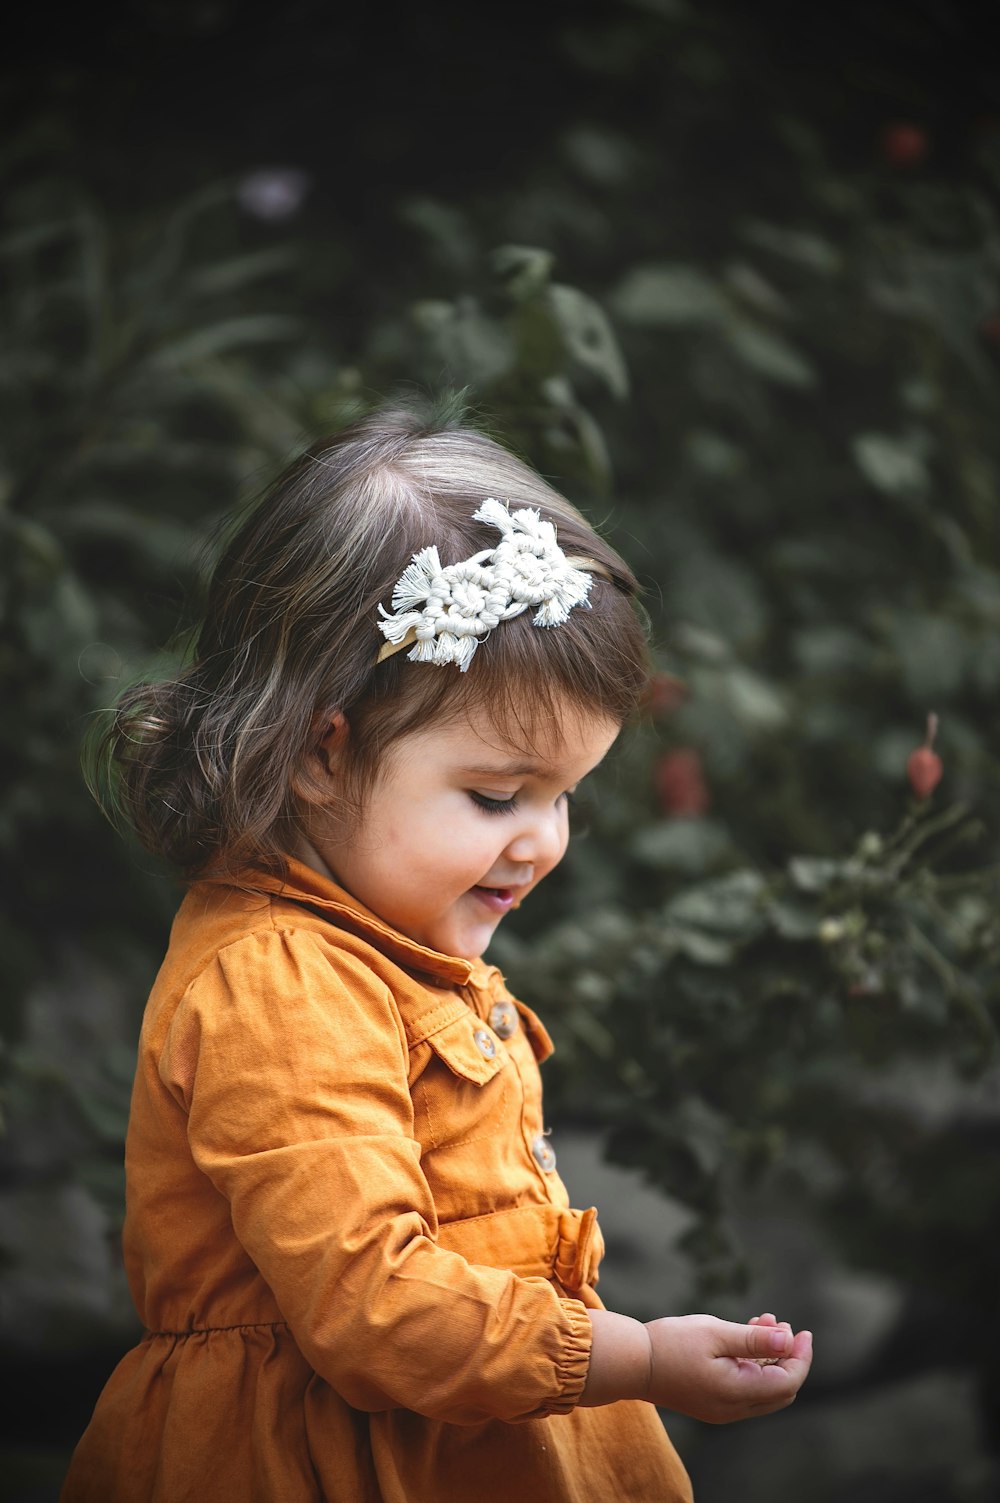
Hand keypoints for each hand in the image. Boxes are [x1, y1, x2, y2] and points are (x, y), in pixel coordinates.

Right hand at [644, 1312, 812, 1423]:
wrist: (632, 1363)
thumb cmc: (671, 1343)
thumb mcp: (715, 1333)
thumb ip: (754, 1339)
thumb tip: (789, 1339)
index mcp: (737, 1393)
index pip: (787, 1381)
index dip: (800, 1357)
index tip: (802, 1331)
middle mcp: (733, 1409)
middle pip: (780, 1390)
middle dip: (787, 1356)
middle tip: (783, 1325)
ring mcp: (722, 1410)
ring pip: (762, 1388)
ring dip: (769, 1357)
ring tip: (764, 1322)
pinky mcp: (711, 1403)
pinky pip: (744, 1388)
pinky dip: (752, 1364)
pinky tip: (745, 1337)